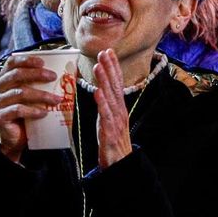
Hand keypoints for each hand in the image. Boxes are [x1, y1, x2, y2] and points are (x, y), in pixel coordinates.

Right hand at [0, 54, 60, 163]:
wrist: (17, 137)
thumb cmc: (27, 111)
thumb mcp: (34, 94)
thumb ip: (42, 83)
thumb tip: (70, 72)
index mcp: (4, 78)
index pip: (12, 62)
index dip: (26, 60)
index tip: (43, 61)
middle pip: (16, 75)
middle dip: (37, 74)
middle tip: (54, 77)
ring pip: (19, 93)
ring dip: (41, 95)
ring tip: (56, 99)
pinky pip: (17, 110)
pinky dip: (33, 110)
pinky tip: (44, 113)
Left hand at [92, 49, 132, 169]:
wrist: (120, 164)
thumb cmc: (113, 142)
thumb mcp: (110, 120)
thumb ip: (106, 105)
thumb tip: (100, 90)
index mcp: (119, 108)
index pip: (117, 84)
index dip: (113, 67)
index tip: (109, 52)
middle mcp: (119, 111)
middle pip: (115, 86)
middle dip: (110, 68)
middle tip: (104, 52)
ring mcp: (116, 121)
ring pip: (110, 97)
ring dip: (104, 81)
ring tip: (98, 66)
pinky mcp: (110, 131)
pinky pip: (105, 115)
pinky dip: (102, 103)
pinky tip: (97, 92)